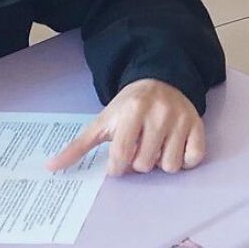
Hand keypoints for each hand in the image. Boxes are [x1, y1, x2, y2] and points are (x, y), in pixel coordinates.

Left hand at [46, 80, 204, 176]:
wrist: (161, 80)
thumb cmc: (129, 106)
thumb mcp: (103, 122)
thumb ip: (78, 146)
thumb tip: (50, 167)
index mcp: (132, 111)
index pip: (121, 156)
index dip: (117, 166)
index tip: (118, 158)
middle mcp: (158, 113)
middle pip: (145, 164)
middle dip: (139, 162)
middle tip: (140, 147)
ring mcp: (180, 118)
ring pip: (170, 165)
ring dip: (161, 162)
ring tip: (157, 146)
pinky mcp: (197, 124)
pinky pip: (193, 159)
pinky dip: (185, 159)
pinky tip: (175, 146)